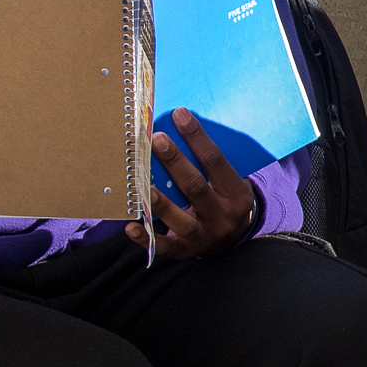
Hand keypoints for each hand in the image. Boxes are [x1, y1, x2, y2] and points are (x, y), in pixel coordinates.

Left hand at [130, 109, 262, 259]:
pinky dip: (146, 237)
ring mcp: (203, 235)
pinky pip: (164, 246)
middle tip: (157, 140)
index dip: (197, 138)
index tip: (180, 115)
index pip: (216, 161)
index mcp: (235, 194)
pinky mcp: (185, 250)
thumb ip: (210, 165)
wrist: (234, 240)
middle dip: (175, 162)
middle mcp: (221, 215)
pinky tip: (131, 226)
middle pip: (196, 187)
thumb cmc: (225, 200)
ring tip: (142, 184)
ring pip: (180, 218)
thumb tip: (179, 128)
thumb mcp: (228, 183)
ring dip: (160, 202)